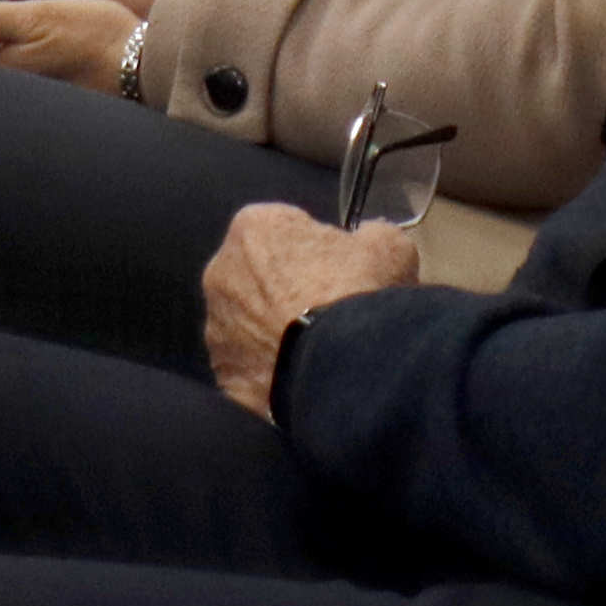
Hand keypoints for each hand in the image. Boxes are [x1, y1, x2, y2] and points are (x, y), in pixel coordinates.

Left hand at [0, 0, 173, 90]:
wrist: (143, 64)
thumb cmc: (91, 37)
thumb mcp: (34, 17)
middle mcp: (6, 83)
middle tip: (20, 2)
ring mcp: (28, 86)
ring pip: (1, 51)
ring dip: (9, 29)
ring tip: (43, 16)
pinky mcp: (47, 86)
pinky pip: (23, 60)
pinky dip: (29, 42)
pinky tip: (56, 32)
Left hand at [199, 196, 418, 416]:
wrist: (343, 372)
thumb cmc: (357, 294)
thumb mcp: (388, 245)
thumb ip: (370, 234)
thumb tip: (367, 240)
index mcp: (253, 229)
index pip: (284, 228)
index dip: (316, 248)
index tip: (340, 268)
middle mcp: (221, 273)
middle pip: (260, 275)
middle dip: (288, 287)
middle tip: (331, 308)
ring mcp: (217, 329)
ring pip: (250, 323)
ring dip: (275, 330)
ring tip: (319, 348)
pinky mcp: (224, 376)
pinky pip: (251, 366)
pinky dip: (272, 370)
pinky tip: (304, 376)